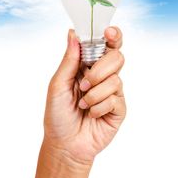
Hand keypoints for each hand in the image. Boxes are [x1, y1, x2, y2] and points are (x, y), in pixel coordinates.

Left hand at [43, 27, 125, 166]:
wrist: (65, 145)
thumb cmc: (58, 114)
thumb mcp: (58, 84)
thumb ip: (69, 60)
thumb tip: (73, 33)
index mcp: (88, 66)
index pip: (106, 44)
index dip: (112, 35)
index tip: (108, 32)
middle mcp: (103, 76)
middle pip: (117, 57)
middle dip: (100, 69)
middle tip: (84, 83)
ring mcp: (113, 92)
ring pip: (116, 79)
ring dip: (94, 94)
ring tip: (83, 104)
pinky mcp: (119, 108)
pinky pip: (115, 99)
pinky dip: (99, 107)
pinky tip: (91, 115)